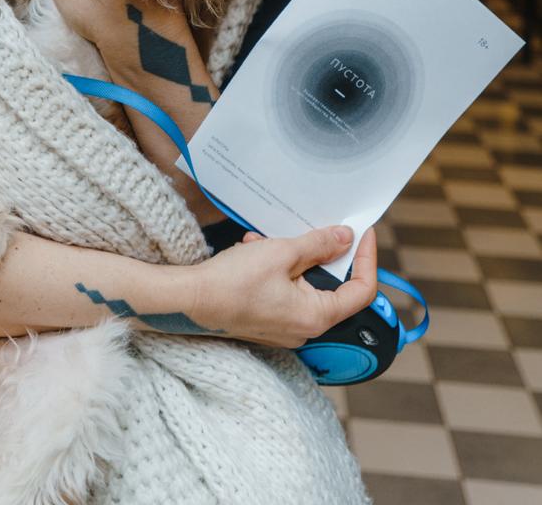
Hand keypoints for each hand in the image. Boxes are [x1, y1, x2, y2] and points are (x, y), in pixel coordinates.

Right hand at [190, 225, 377, 347]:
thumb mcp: (281, 253)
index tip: (363, 232)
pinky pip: (285, 291)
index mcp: (316, 317)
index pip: (361, 291)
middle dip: (316, 253)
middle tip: (306, 228)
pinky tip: (252, 252)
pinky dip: (275, 269)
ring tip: (263, 241)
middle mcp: (305, 328)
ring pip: (303, 284)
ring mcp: (285, 327)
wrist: (190, 300)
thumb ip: (318, 245)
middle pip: (330, 286)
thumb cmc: (234, 281)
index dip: (366, 258)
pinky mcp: (268, 321)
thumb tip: (345, 238)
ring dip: (289, 257)